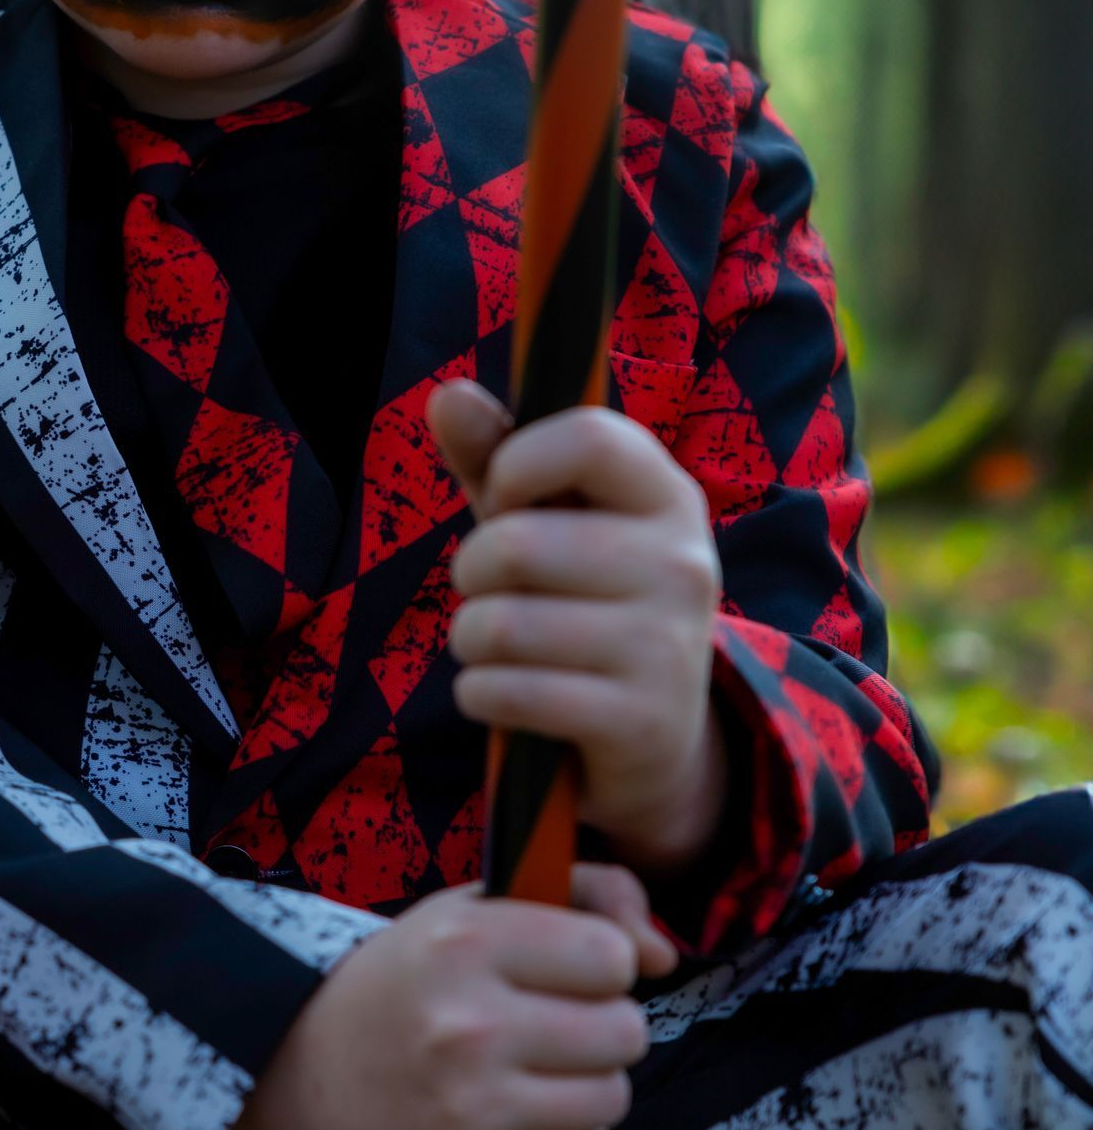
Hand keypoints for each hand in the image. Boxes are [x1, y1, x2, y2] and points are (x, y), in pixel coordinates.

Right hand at [223, 863, 673, 1129]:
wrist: (301, 1070)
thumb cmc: (406, 980)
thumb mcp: (473, 909)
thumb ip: (584, 895)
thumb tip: (665, 953)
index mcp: (466, 942)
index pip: (611, 957)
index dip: (602, 965)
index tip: (568, 971)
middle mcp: (468, 1023)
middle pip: (625, 1032)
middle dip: (603, 1027)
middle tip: (556, 1026)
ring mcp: (469, 1105)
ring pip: (611, 1098)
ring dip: (590, 1086)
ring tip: (539, 1072)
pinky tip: (526, 1116)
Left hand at [430, 377, 726, 875]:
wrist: (657, 736)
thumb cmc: (585, 600)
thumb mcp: (550, 523)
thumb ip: (497, 457)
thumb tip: (446, 394)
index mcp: (668, 497)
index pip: (590, 438)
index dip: (517, 463)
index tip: (504, 497)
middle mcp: (683, 565)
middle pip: (518, 544)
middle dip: (471, 572)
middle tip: (492, 591)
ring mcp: (669, 647)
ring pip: (503, 626)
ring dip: (470, 640)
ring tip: (496, 646)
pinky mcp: (642, 721)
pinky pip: (509, 693)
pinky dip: (479, 694)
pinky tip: (502, 691)